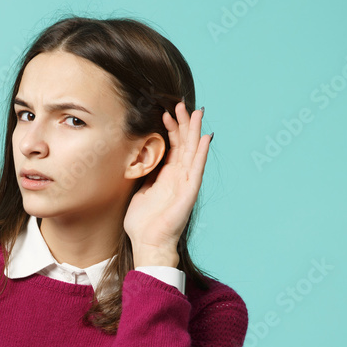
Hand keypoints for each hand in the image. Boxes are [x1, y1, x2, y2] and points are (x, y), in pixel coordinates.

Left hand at [124, 101, 211, 264]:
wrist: (148, 243)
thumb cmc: (143, 222)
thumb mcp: (140, 190)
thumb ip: (146, 174)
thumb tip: (142, 158)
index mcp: (167, 175)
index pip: (173, 146)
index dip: (171, 128)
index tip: (166, 110)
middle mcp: (179, 177)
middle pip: (185, 144)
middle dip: (183, 123)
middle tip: (180, 103)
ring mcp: (186, 184)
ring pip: (193, 152)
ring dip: (194, 131)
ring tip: (196, 112)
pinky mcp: (189, 193)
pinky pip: (197, 169)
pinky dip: (201, 153)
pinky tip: (205, 138)